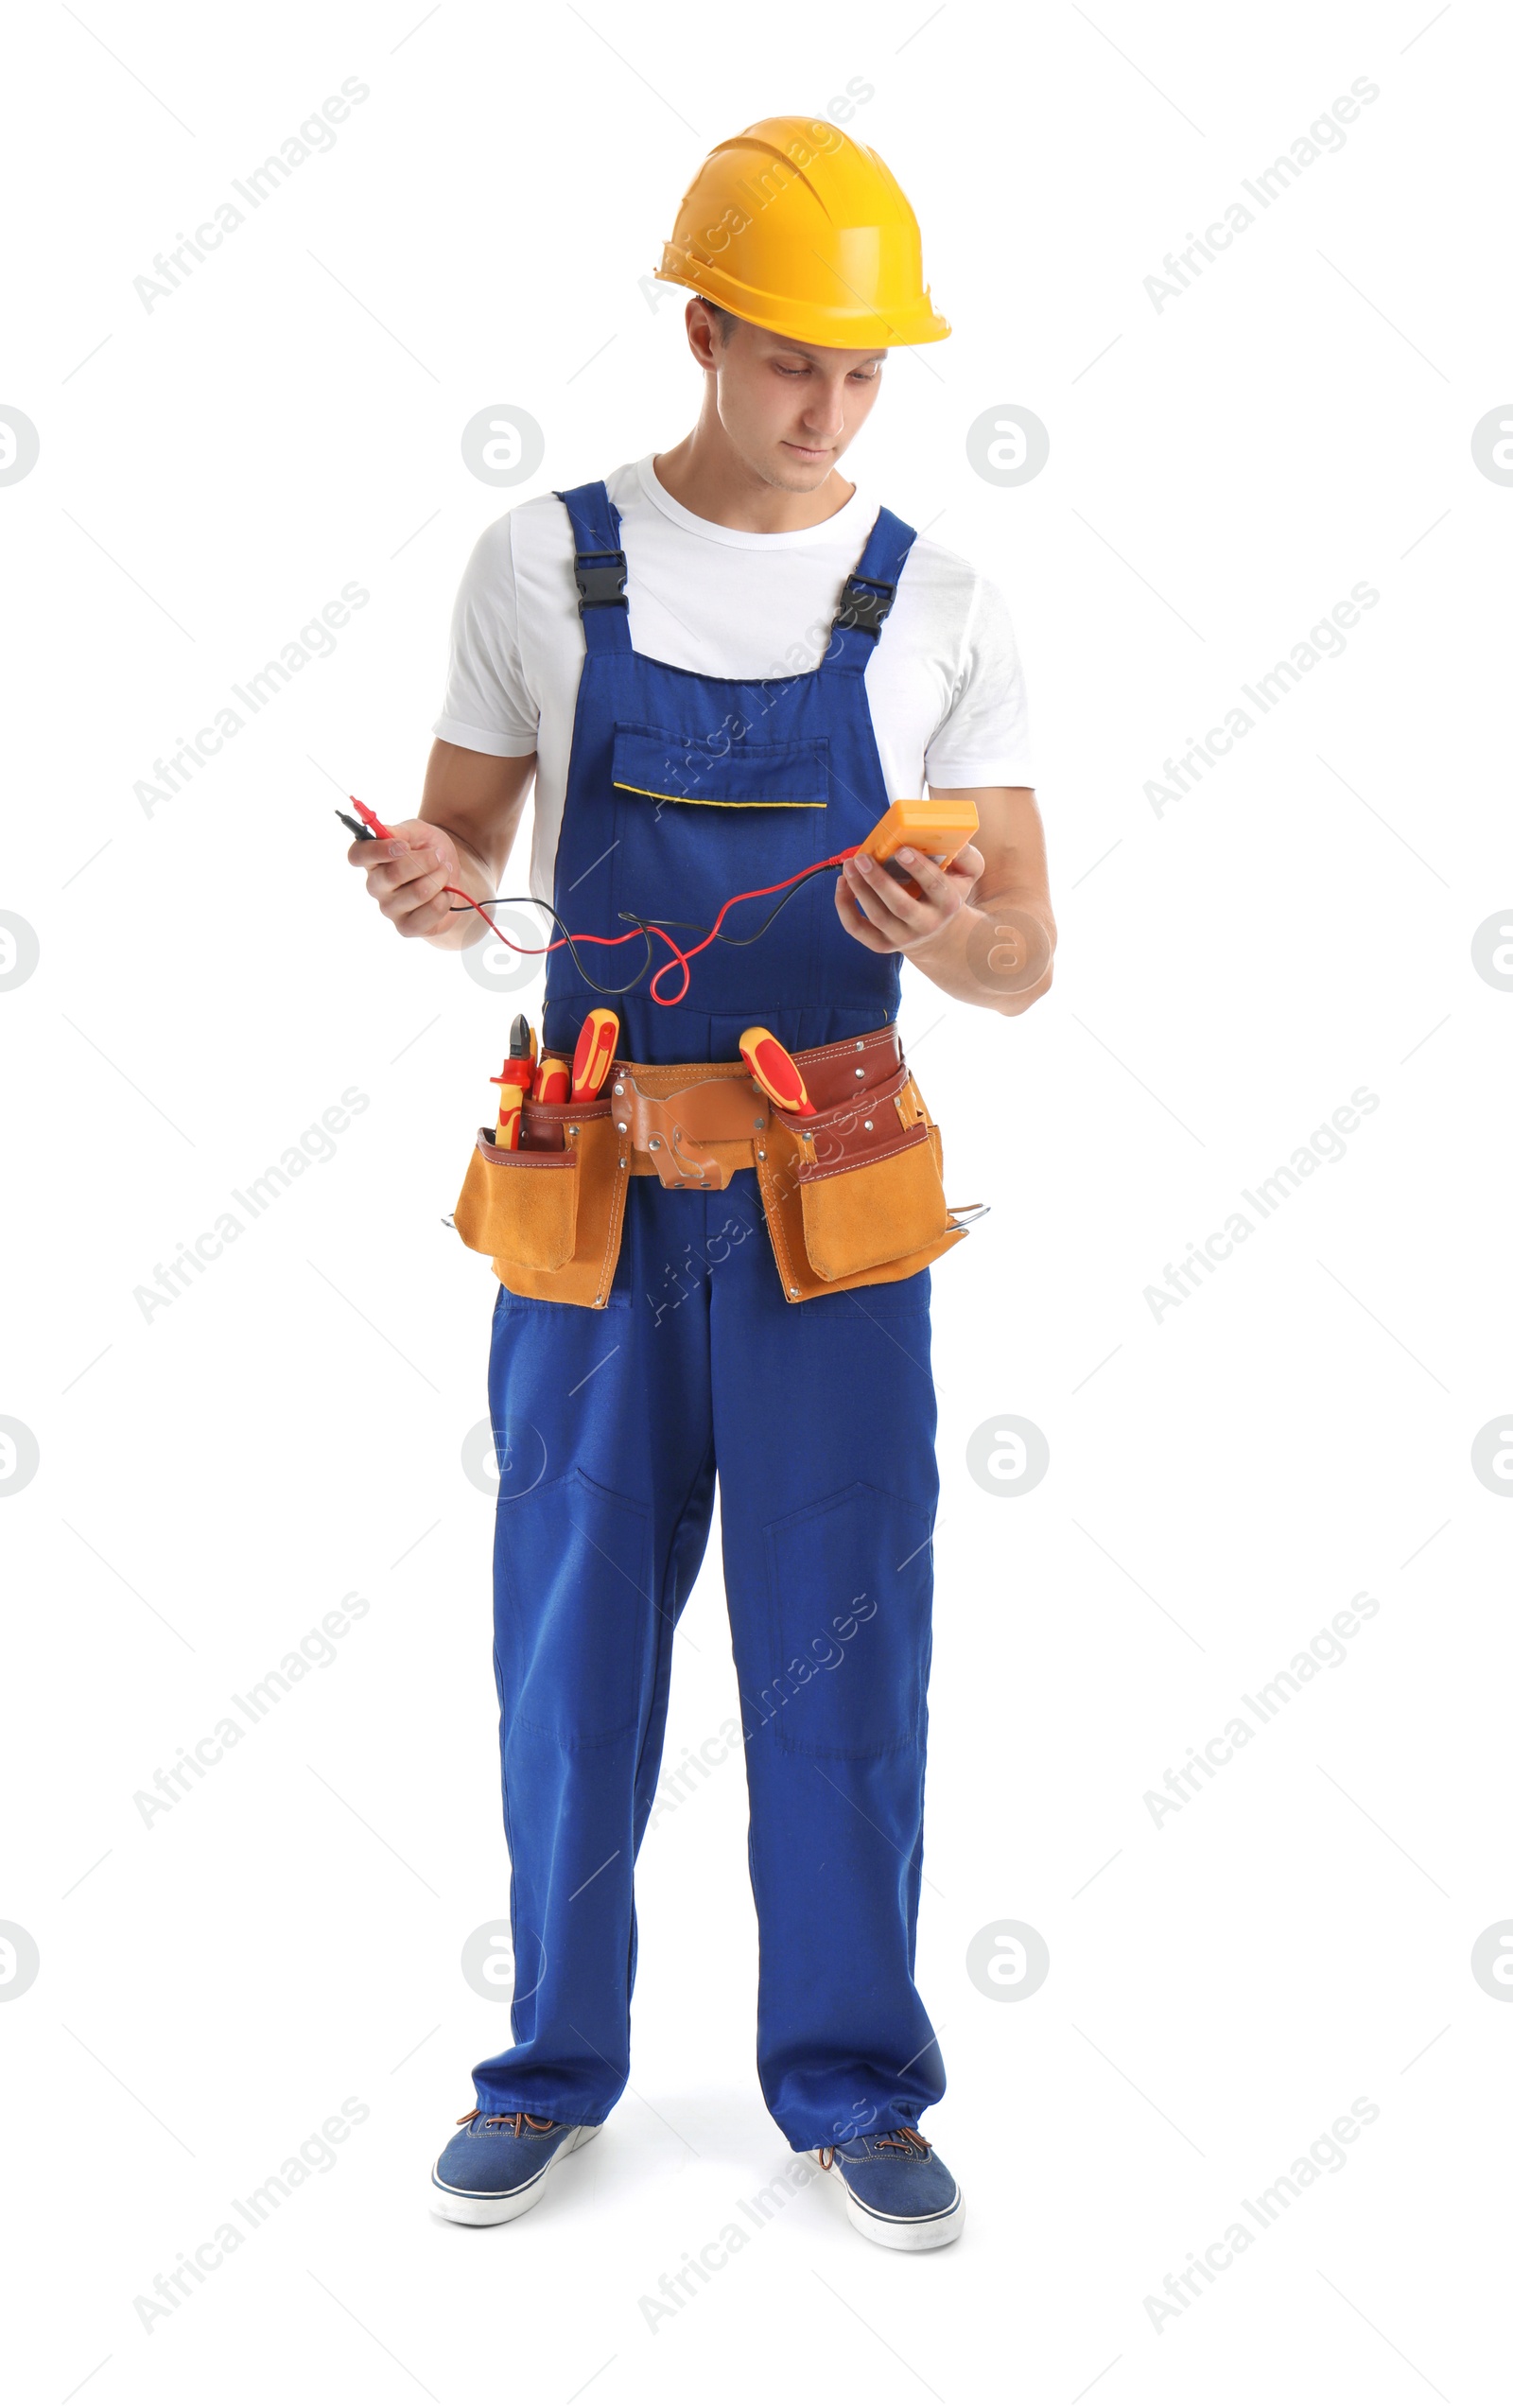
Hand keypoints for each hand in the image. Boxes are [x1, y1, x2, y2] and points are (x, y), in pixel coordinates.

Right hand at [348, 818, 462, 940]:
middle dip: (424, 862)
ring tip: (445, 872)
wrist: (451, 878)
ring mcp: (389, 909)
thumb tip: (385, 832)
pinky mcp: (406, 927)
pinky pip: (430, 912)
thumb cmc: (429, 852)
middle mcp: (376, 886)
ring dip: (439, 878)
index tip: (404, 845)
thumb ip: (402, 831)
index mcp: (373, 860)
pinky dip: (445, 899)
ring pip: (418, 892)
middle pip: (392, 875)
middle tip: (438, 855)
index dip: (378, 850)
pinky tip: (446, 893)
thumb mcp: (419, 833)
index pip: (357, 855)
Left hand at [834, 840, 983, 959]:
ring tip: (849, 865)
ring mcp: (902, 937)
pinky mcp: (881, 944)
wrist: (938, 932)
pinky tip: (843, 883)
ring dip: (859, 889)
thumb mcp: (965, 875)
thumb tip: (949, 835)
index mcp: (948, 904)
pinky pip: (857, 929)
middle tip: (863, 858)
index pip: (935, 886)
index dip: (918, 868)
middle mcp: (926, 924)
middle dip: (879, 881)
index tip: (902, 850)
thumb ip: (964, 854)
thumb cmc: (946, 893)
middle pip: (900, 906)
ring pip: (877, 917)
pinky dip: (844, 907)